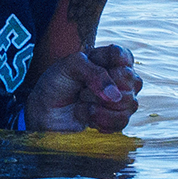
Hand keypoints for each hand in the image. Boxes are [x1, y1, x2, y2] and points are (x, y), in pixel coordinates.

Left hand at [25, 44, 141, 132]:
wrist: (46, 109)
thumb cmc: (57, 82)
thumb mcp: (69, 66)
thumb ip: (94, 73)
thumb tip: (115, 95)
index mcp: (110, 58)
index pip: (123, 56)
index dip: (106, 64)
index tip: (89, 68)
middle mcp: (122, 78)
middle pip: (131, 81)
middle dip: (100, 88)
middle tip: (82, 89)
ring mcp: (122, 99)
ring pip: (129, 103)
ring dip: (97, 105)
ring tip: (82, 101)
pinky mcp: (118, 119)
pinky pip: (122, 122)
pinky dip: (99, 120)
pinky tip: (86, 115)